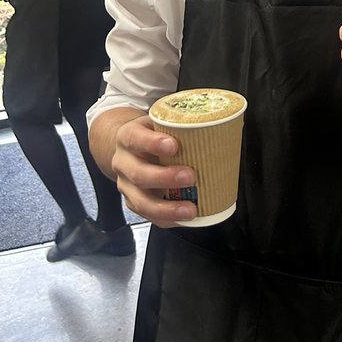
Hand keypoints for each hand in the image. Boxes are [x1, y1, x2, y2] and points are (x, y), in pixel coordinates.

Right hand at [111, 114, 198, 228]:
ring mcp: (125, 185)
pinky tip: (184, 218)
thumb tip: (219, 123)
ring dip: (166, 207)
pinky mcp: (133, 202)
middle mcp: (123, 162)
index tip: (173, 146)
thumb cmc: (153, 133)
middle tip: (190, 176)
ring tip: (190, 209)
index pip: (135, 138)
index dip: (152, 143)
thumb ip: (179, 124)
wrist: (131, 147)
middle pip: (137, 173)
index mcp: (128, 137)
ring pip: (140, 201)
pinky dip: (167, 219)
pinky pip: (148, 216)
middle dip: (164, 178)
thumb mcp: (160, 122)